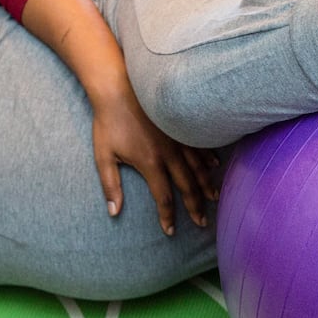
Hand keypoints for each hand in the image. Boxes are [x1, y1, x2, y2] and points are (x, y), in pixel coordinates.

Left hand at [91, 91, 219, 235]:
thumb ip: (110, 186)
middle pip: (187, 186)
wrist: (118, 86)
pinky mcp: (180, 125)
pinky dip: (208, 158)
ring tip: (214, 199)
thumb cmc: (108, 122)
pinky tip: (214, 166)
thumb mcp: (103, 156)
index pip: (163, 197)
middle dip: (195, 207)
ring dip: (207, 185)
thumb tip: (113, 212)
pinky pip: (199, 145)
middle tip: (201, 223)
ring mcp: (178, 138)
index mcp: (150, 163)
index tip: (170, 231)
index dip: (168, 216)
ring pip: (198, 167)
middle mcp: (169, 154)